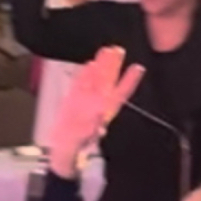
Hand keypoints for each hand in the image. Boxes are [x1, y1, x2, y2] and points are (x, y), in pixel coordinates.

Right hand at [46, 46, 143, 174]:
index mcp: (104, 113)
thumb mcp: (84, 137)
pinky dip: (83, 75)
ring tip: (106, 51)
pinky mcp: (72, 101)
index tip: (138, 69)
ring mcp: (84, 101)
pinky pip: (79, 85)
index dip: (129, 81)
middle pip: (107, 82)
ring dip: (100, 66)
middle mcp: (96, 105)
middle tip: (118, 50)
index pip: (120, 94)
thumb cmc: (75, 146)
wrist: (62, 150)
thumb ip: (91, 125)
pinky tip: (89, 64)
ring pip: (94, 81)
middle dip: (112, 67)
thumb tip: (99, 112)